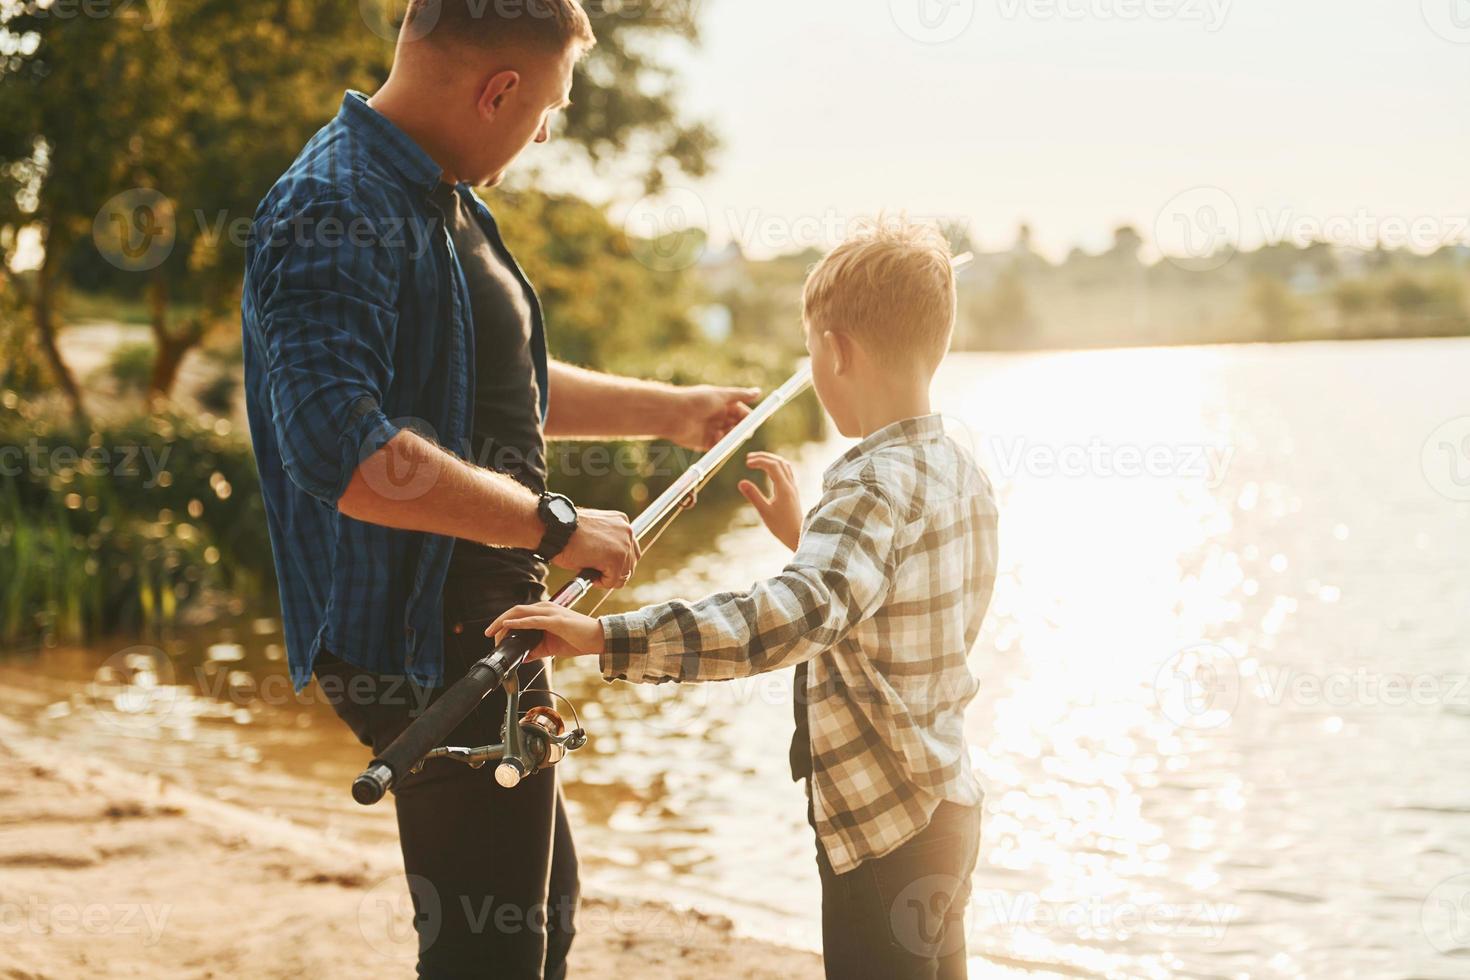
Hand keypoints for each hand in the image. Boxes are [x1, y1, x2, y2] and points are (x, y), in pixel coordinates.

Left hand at [486, 602, 603, 659]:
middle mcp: (546, 609)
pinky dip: (519, 623)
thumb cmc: (579, 639)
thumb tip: (523, 657)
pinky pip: (533, 620)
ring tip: (492, 631)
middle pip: (515, 610)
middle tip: (488, 634)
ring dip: (504, 621)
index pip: (519, 614)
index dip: (504, 624)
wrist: (599, 638)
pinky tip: (508, 626)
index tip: (495, 637)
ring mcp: (551, 613)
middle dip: (499, 622)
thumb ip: (537, 649)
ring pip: (521, 612)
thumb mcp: (552, 647)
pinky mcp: (556, 620)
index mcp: (545, 613)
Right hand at [553, 508, 639, 586]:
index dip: (618, 562)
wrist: (555, 529)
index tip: (602, 565)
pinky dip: (600, 582)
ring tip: (590, 571)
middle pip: (632, 562)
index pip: (630, 549)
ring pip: (624, 574)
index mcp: (622, 522)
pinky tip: (587, 572)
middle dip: (615, 572)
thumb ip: (606, 541)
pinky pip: (613, 580)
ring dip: (607, 577)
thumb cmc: (567, 531)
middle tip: (596, 572)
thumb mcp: (592, 532)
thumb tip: (609, 561)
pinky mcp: (616, 559)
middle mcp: (627, 531)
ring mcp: (624, 545)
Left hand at [663, 385, 760, 450]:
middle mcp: (718, 417)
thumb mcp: (721, 395)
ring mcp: (711, 430)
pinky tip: (716, 436)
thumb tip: (759, 392)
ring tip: (725, 431)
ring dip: (730, 436)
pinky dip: (720, 444)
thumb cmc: (696, 400)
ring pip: (729, 437)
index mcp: (723, 405)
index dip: (750, 417)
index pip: (742, 412)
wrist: (672, 413)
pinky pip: (718, 447)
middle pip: (737, 426)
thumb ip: (740, 395)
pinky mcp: (704, 443)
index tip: (758, 422)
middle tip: (743, 430)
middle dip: (741, 429)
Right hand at [738, 451, 802, 550]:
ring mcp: (793, 488)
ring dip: (771, 460)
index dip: (759, 461)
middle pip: (779, 462)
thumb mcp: (764, 512)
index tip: (747, 463)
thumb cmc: (782, 527)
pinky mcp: (793, 492)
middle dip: (764, 457)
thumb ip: (753, 496)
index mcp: (784, 488)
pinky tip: (769, 471)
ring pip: (784, 466)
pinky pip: (787, 472)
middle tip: (748, 458)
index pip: (772, 466)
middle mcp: (790, 485)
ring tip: (757, 461)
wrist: (798, 536)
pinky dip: (777, 466)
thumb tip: (741, 482)